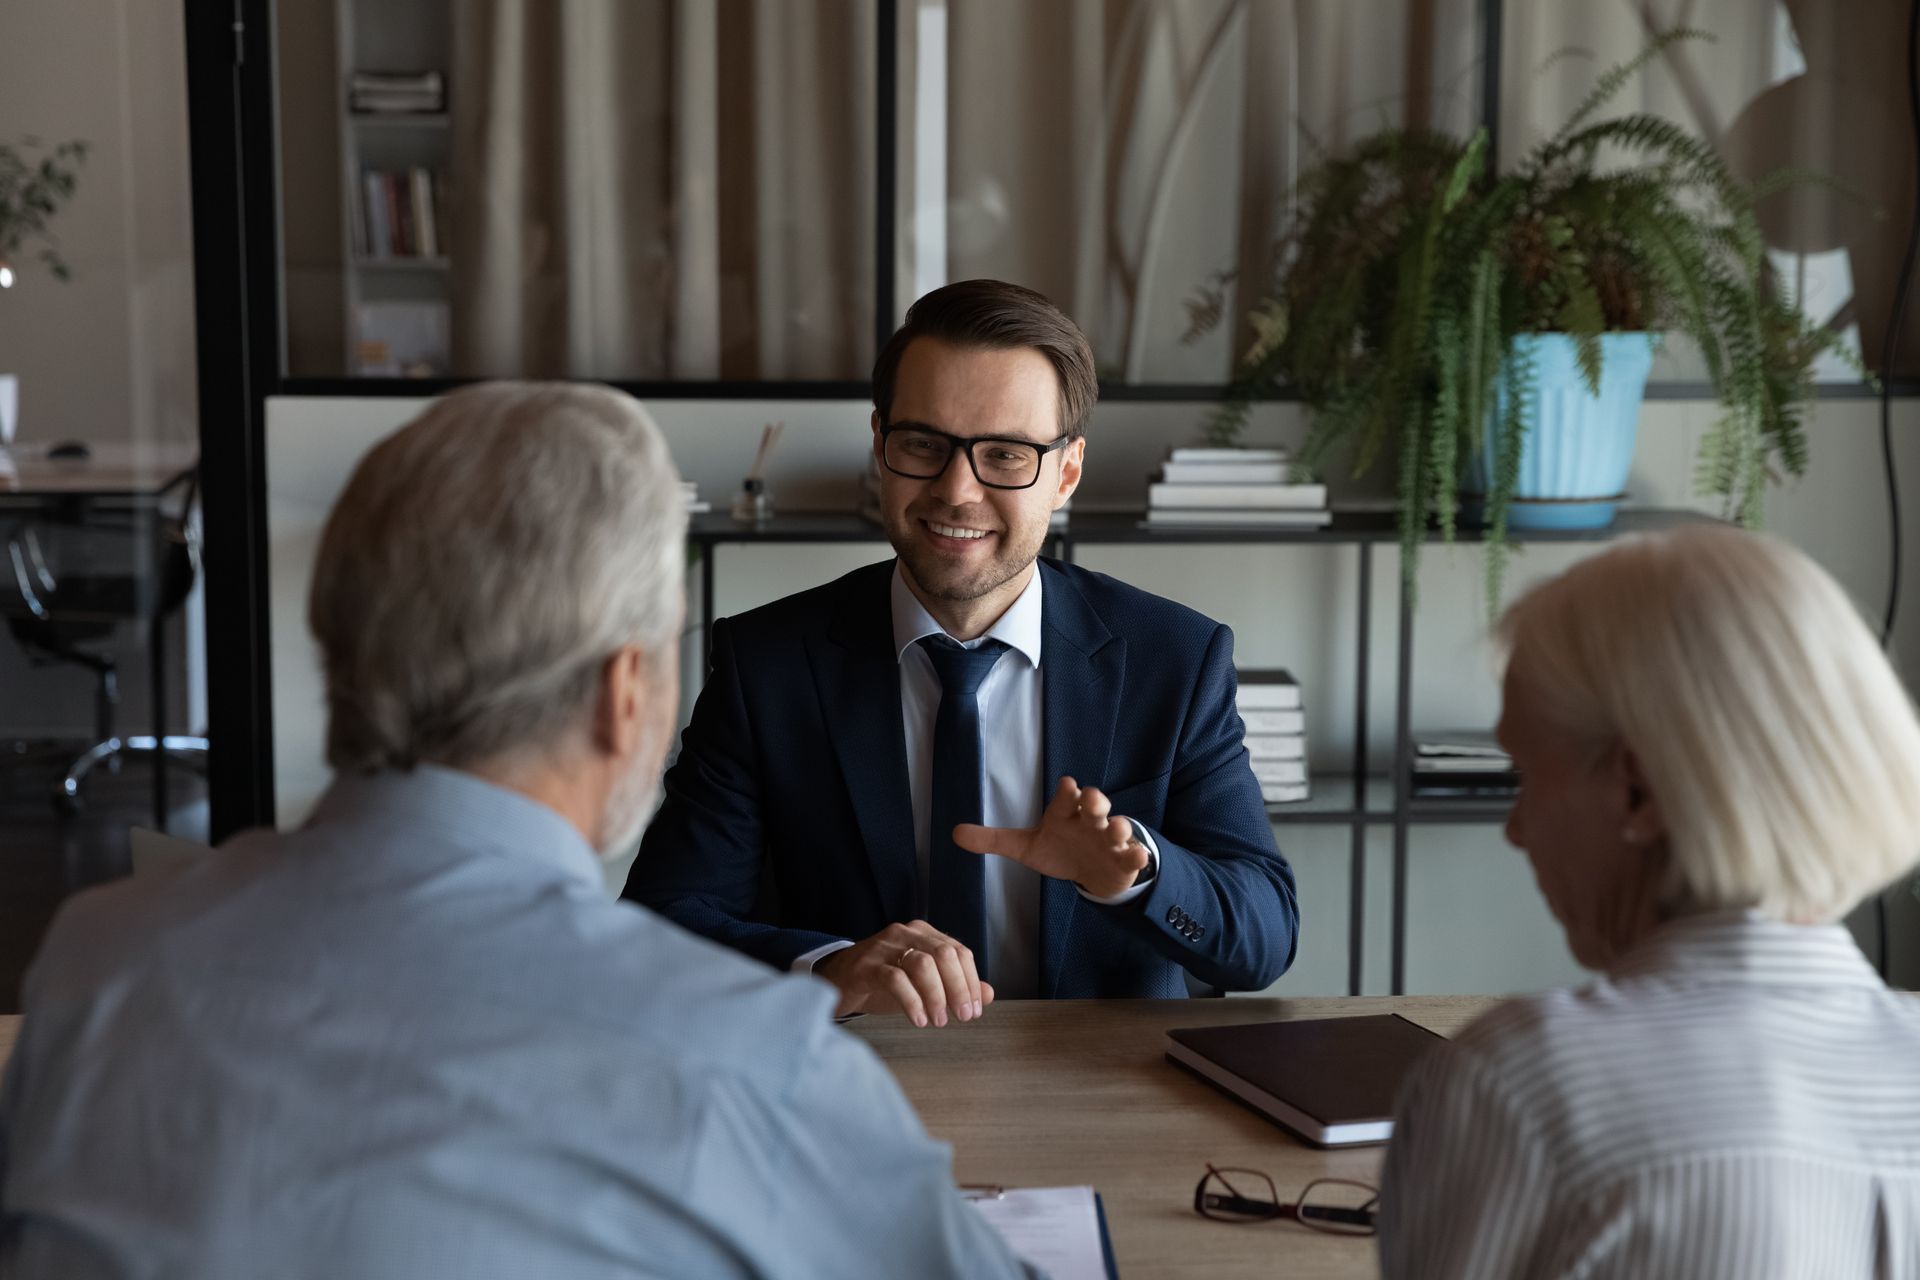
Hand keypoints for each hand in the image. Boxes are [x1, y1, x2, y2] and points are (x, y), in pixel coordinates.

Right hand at [813, 921, 993, 1027]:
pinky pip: (896, 979)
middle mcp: (906, 933)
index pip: (959, 951)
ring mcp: (885, 946)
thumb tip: (989, 994)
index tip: (974, 1010)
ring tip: (938, 1021)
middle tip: (962, 1017)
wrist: (837, 980)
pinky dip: (912, 1001)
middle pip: (945, 954)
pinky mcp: (867, 965)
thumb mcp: (923, 985)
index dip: (971, 981)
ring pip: (922, 964)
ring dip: (936, 996)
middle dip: (959, 988)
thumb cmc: (884, 981)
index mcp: (924, 934)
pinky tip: (919, 1019)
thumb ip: (956, 986)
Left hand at [952, 776, 1148, 898]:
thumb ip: (993, 839)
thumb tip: (954, 832)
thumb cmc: (1059, 850)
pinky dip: (1137, 856)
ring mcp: (1109, 840)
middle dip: (1093, 801)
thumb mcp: (1025, 847)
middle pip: (1093, 805)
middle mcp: (1089, 822)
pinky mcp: (1124, 860)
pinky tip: (1137, 857)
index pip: (1064, 799)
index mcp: (1064, 814)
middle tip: (1090, 797)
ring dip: (1119, 826)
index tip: (1066, 785)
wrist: (1092, 871)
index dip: (1066, 793)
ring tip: (1118, 827)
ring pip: (1117, 828)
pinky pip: (1134, 856)